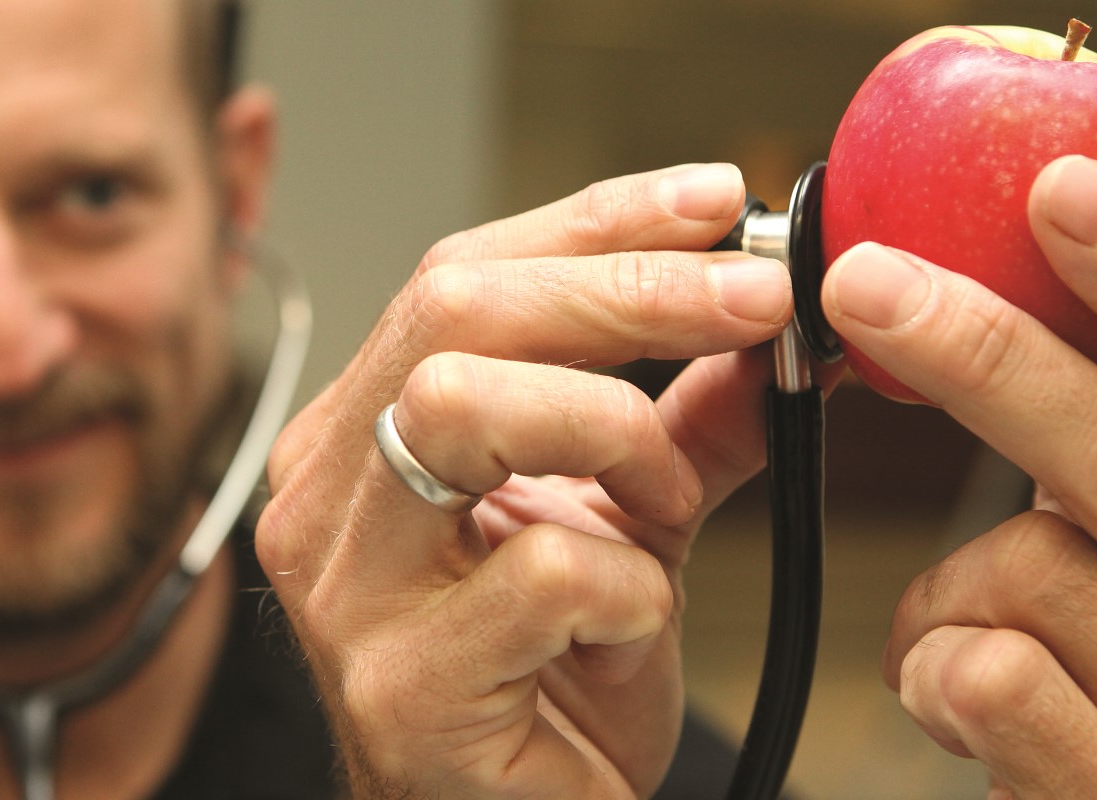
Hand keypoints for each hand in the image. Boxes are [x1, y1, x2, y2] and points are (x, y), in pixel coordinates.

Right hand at [258, 164, 829, 796]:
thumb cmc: (550, 683)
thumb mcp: (625, 524)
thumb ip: (684, 423)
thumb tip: (771, 324)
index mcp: (358, 434)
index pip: (457, 275)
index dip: (594, 223)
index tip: (715, 202)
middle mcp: (324, 497)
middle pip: (453, 311)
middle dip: (626, 287)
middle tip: (754, 299)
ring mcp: (348, 593)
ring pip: (462, 404)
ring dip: (613, 432)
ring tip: (666, 504)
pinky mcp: (402, 686)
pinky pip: (544, 573)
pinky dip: (631, 587)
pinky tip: (629, 624)